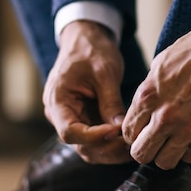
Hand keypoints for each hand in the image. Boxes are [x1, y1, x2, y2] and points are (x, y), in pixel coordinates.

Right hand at [43, 20, 130, 163]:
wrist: (86, 39)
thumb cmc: (92, 50)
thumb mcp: (104, 72)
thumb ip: (111, 101)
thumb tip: (121, 129)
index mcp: (57, 100)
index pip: (70, 132)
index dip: (94, 137)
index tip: (117, 131)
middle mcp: (59, 115)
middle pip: (80, 145)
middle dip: (107, 148)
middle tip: (132, 144)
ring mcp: (71, 118)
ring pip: (89, 147)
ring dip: (111, 151)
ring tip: (133, 145)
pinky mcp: (83, 119)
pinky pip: (95, 140)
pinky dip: (111, 143)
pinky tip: (129, 141)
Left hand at [122, 25, 190, 168]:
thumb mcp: (157, 67)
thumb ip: (147, 94)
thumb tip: (141, 114)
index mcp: (147, 98)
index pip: (128, 134)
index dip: (133, 134)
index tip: (142, 131)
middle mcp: (165, 117)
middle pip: (142, 154)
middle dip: (145, 149)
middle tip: (154, 140)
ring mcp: (188, 128)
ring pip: (165, 162)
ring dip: (167, 153)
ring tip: (173, 140)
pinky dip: (189, 150)